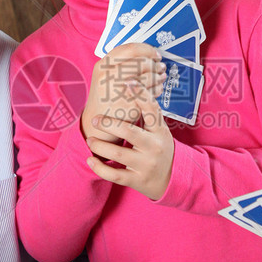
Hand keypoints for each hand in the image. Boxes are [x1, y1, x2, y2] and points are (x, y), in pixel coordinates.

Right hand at [81, 43, 164, 143]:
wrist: (96, 120)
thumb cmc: (105, 95)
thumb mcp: (105, 74)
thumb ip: (121, 62)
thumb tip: (149, 54)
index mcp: (103, 65)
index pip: (131, 49)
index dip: (148, 50)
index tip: (155, 54)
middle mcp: (109, 76)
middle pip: (142, 62)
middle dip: (155, 65)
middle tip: (160, 67)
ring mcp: (118, 90)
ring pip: (148, 77)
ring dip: (158, 76)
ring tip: (160, 77)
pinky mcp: (128, 104)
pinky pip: (150, 93)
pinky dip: (157, 89)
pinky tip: (157, 89)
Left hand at [85, 81, 174, 200]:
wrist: (171, 179)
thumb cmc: (159, 148)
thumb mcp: (159, 131)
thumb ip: (148, 113)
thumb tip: (131, 82)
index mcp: (160, 132)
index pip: (152, 109)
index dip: (140, 94)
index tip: (127, 81)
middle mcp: (154, 147)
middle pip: (129, 131)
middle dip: (108, 124)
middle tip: (94, 119)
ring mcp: (145, 165)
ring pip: (118, 153)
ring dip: (99, 145)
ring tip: (90, 140)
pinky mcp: (136, 180)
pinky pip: (114, 175)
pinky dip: (99, 168)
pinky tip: (90, 160)